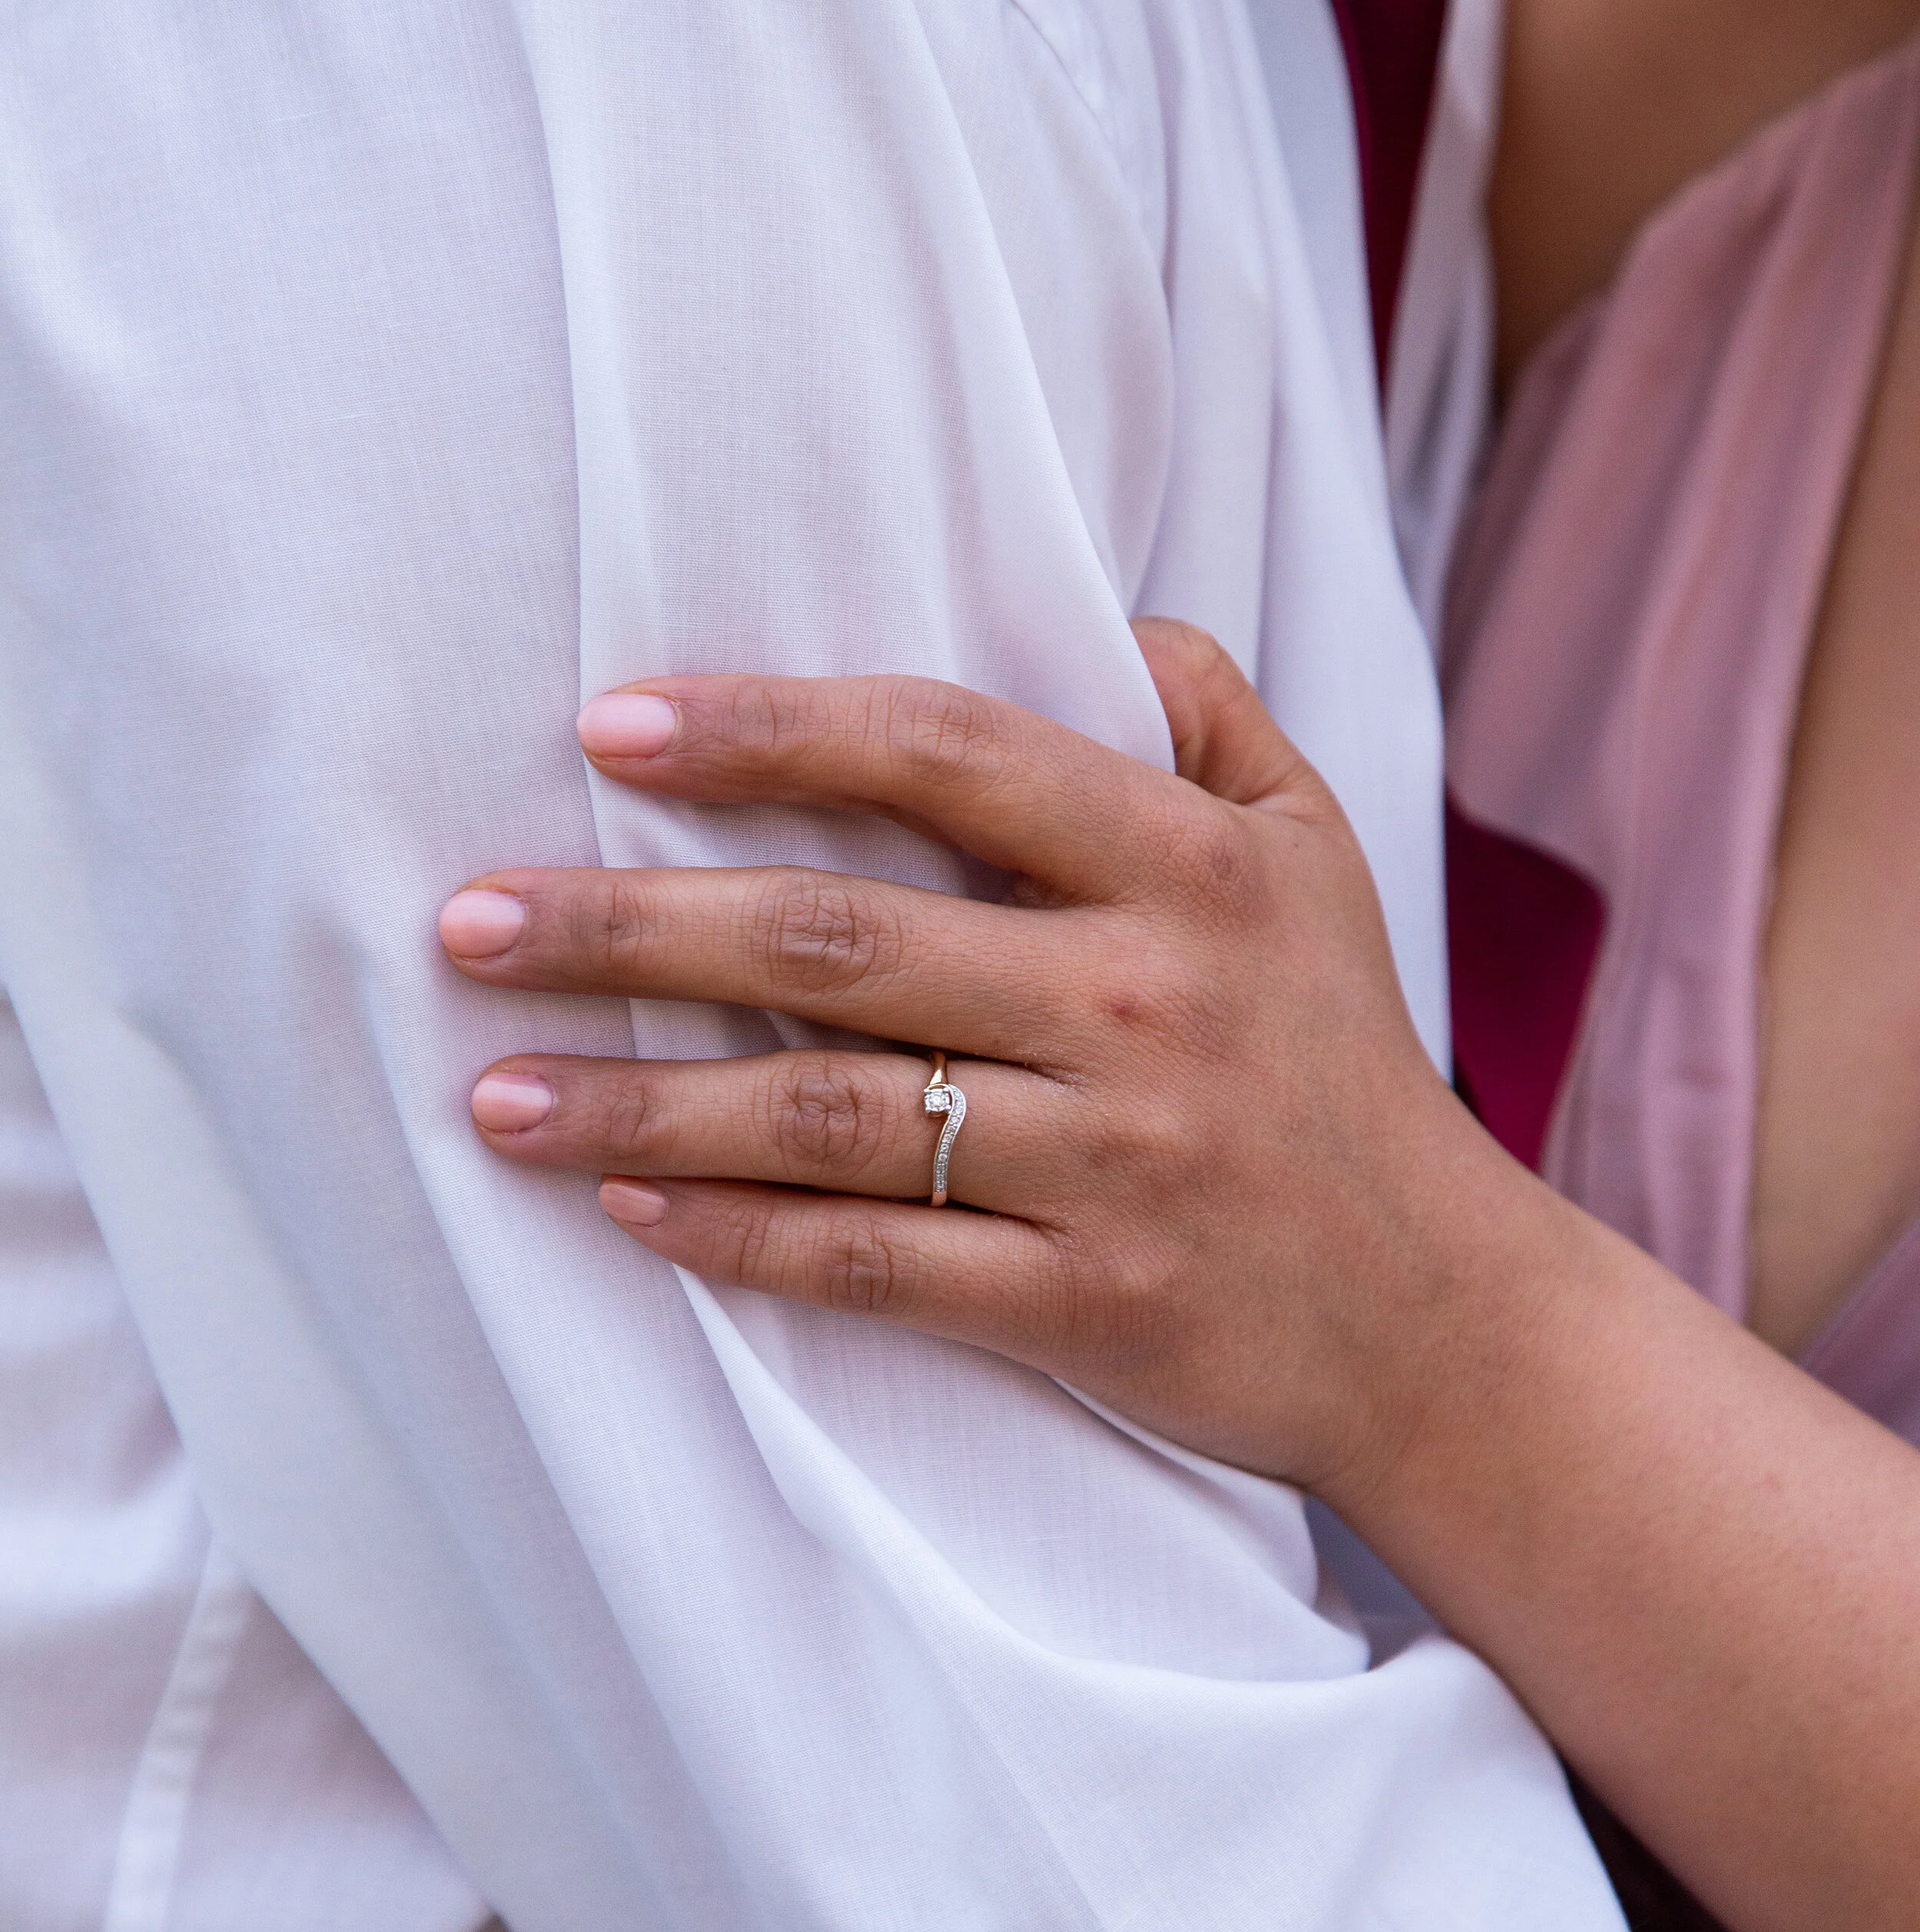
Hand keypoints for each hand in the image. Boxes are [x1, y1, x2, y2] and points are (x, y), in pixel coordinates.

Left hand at [438, 624, 1518, 1498]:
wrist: (1443, 1319)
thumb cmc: (1346, 1064)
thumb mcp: (1319, 855)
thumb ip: (1213, 713)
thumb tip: (1099, 612)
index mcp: (1187, 865)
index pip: (945, 752)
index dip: (769, 728)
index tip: (609, 723)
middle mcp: (1147, 998)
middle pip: (836, 937)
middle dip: (629, 923)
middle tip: (465, 919)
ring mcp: (1118, 1158)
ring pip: (828, 1113)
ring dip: (638, 1097)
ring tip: (490, 1088)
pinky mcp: (1090, 1301)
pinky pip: (877, 1264)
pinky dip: (737, 1235)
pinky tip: (621, 1207)